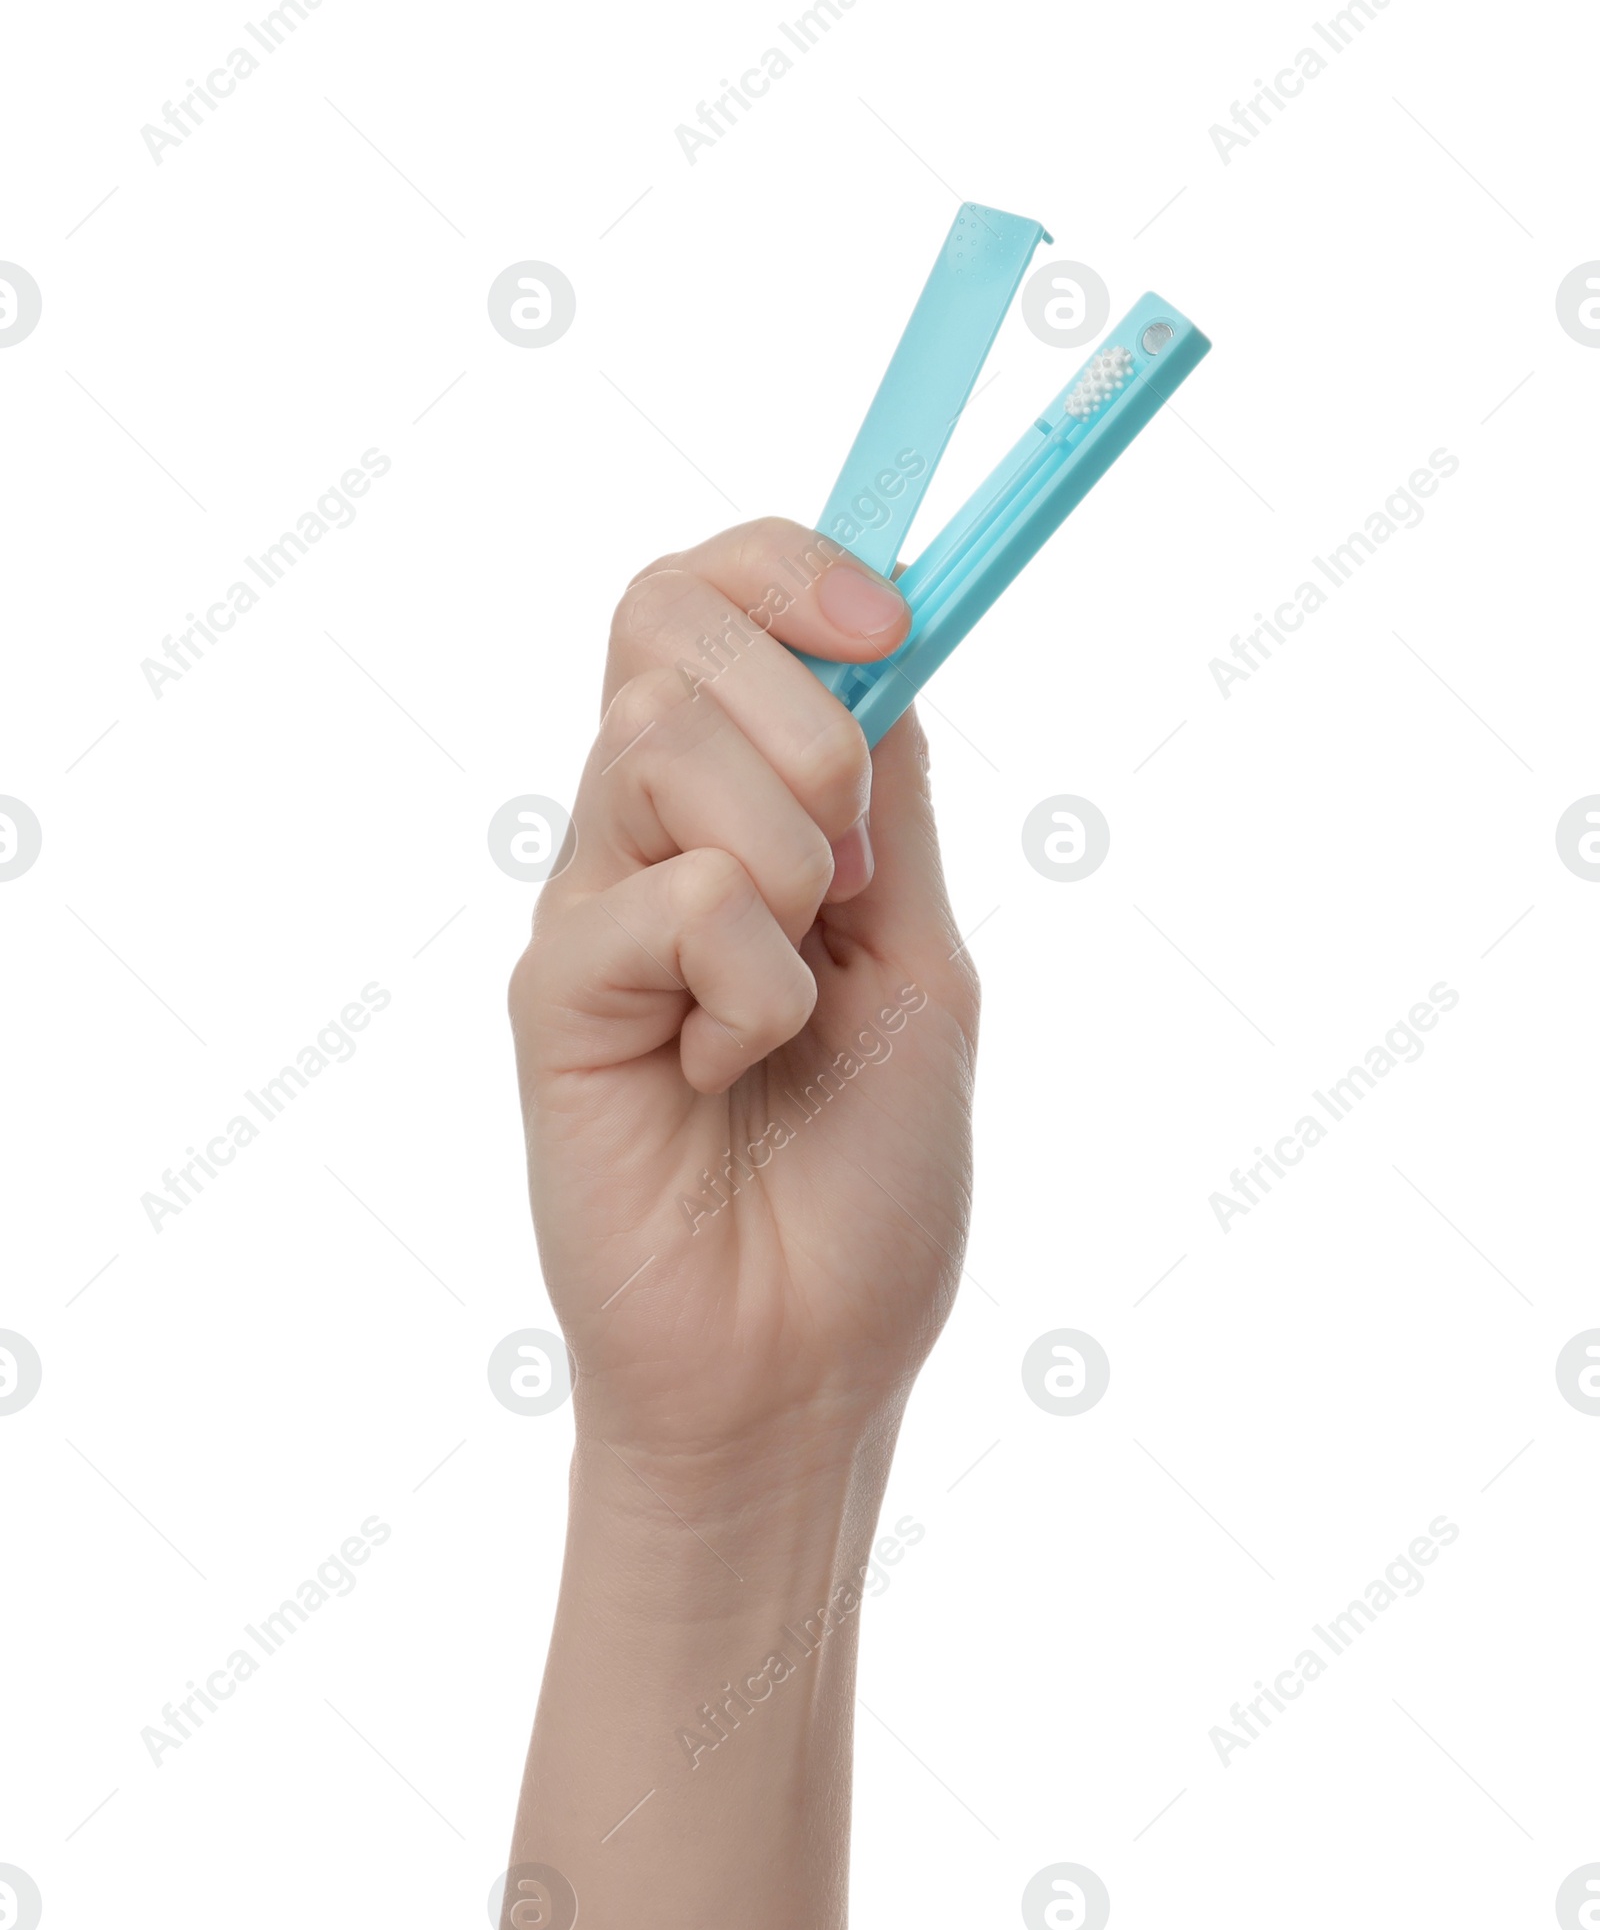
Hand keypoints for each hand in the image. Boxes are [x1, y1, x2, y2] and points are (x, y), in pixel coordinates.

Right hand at [508, 518, 978, 1481]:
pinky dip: (756, 993)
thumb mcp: (920, 963)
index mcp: (734, 814)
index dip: (788, 567)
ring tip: (788, 1010)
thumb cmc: (864, 1186)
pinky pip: (676, 898)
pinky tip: (723, 1078)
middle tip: (849, 880)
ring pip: (663, 739)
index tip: (889, 616)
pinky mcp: (552, 993)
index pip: (708, 603)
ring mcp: (589, 909)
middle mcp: (643, 839)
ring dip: (792, 869)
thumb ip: (889, 813)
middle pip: (667, 625)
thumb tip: (885, 655)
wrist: (799, 1362)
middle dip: (806, 718)